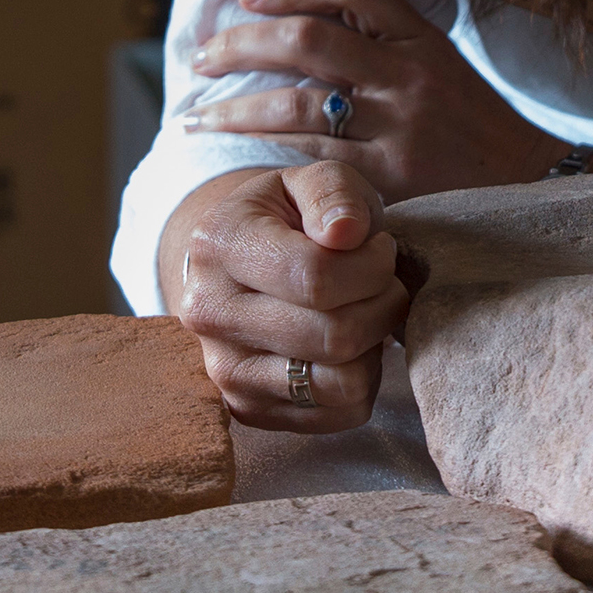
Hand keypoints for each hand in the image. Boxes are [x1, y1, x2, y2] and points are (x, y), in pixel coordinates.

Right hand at [157, 161, 410, 433]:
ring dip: (375, 344)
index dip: (372, 265)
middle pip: (334, 336)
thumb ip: (334, 191)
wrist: (239, 267)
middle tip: (383, 282)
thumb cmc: (288, 219)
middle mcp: (208, 314)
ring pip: (342, 382)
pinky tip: (347, 345)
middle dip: (383, 304)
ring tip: (365, 311)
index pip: (317, 277)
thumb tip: (346, 232)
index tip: (379, 248)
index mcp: (218, 245)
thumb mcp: (310, 180)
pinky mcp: (250, 410)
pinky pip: (342, 412)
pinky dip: (363, 378)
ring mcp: (225, 371)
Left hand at [180, 0, 563, 202]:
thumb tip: (307, 16)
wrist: (536, 186)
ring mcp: (400, 129)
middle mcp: (411, 75)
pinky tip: (237, 157)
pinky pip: (311, 158)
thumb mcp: (444, 65)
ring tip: (196, 116)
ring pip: (295, 104)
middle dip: (241, 43)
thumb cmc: (478, 126)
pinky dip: (268, 154)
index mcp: (425, 38)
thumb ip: (387, 41)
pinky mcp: (390, 180)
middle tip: (202, 57)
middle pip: (307, 39)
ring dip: (233, 108)